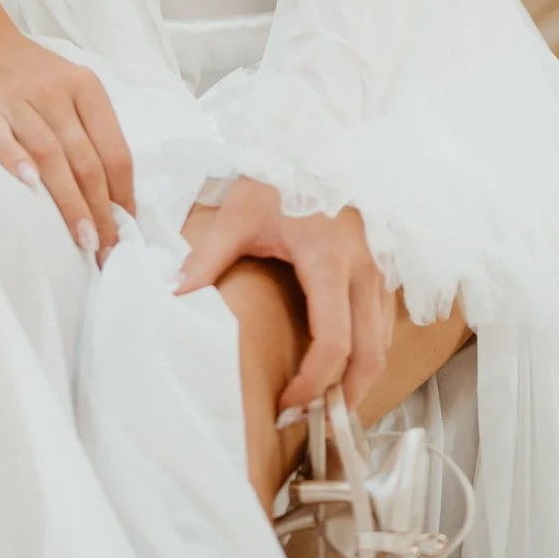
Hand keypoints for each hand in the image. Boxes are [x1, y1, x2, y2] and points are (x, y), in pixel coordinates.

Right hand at [0, 0, 134, 258]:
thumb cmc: (31, 75)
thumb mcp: (72, 89)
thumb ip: (92, 133)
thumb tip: (117, 197)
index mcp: (86, 87)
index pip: (114, 149)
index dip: (123, 194)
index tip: (126, 230)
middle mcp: (55, 92)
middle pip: (85, 159)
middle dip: (100, 209)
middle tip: (106, 249)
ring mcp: (16, 98)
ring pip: (50, 154)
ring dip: (69, 200)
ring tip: (82, 238)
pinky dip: (15, 160)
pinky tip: (28, 186)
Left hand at [174, 176, 391, 416]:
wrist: (320, 135)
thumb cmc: (280, 173)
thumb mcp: (240, 213)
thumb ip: (207, 257)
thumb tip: (173, 295)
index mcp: (328, 261)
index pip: (332, 345)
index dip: (312, 384)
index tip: (286, 402)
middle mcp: (364, 270)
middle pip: (370, 356)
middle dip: (346, 398)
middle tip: (315, 422)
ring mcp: (381, 268)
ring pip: (383, 342)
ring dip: (361, 378)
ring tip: (328, 401)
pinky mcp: (385, 265)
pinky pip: (385, 322)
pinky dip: (370, 351)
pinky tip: (346, 363)